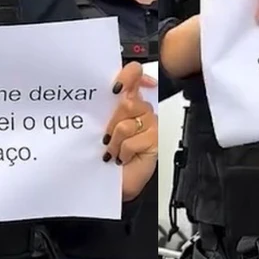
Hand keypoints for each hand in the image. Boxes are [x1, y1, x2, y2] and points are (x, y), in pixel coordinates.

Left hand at [103, 62, 158, 200]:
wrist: (114, 183)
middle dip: (112, 121)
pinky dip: (123, 152)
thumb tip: (110, 89)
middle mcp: (142, 110)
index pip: (135, 75)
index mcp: (130, 101)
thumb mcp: (103, 127)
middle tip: (107, 136)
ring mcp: (151, 124)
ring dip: (115, 141)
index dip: (128, 74)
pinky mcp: (155, 140)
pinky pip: (133, 140)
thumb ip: (107, 105)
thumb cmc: (108, 156)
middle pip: (129, 102)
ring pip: (128, 123)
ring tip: (113, 151)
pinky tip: (123, 157)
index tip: (117, 86)